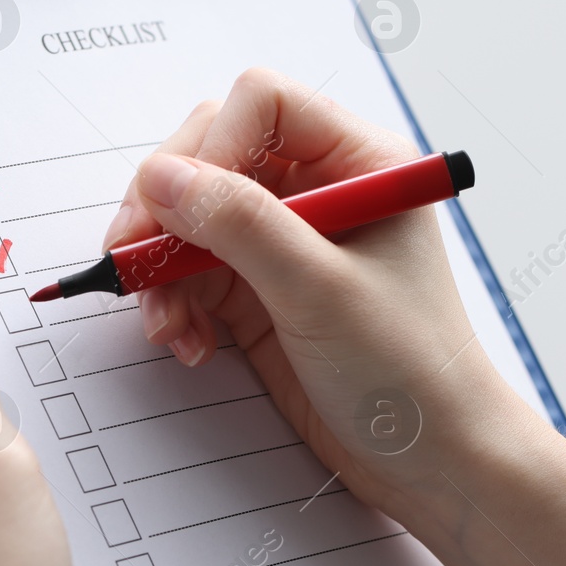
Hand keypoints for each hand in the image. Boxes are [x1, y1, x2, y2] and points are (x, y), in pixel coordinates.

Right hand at [101, 69, 543, 520]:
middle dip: (166, 207)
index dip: (211, 145)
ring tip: (165, 325)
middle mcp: (320, 188)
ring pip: (189, 215)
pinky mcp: (259, 289)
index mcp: (359, 162)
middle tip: (132, 258)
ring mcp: (286, 239)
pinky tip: (188, 343)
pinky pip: (190, 271)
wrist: (434, 462)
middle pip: (212, 152)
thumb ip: (240, 226)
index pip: (262, 103)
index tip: (180, 208)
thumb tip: (161, 177)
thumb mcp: (321, 290)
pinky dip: (174, 303)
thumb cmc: (410, 370)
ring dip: (161, 266)